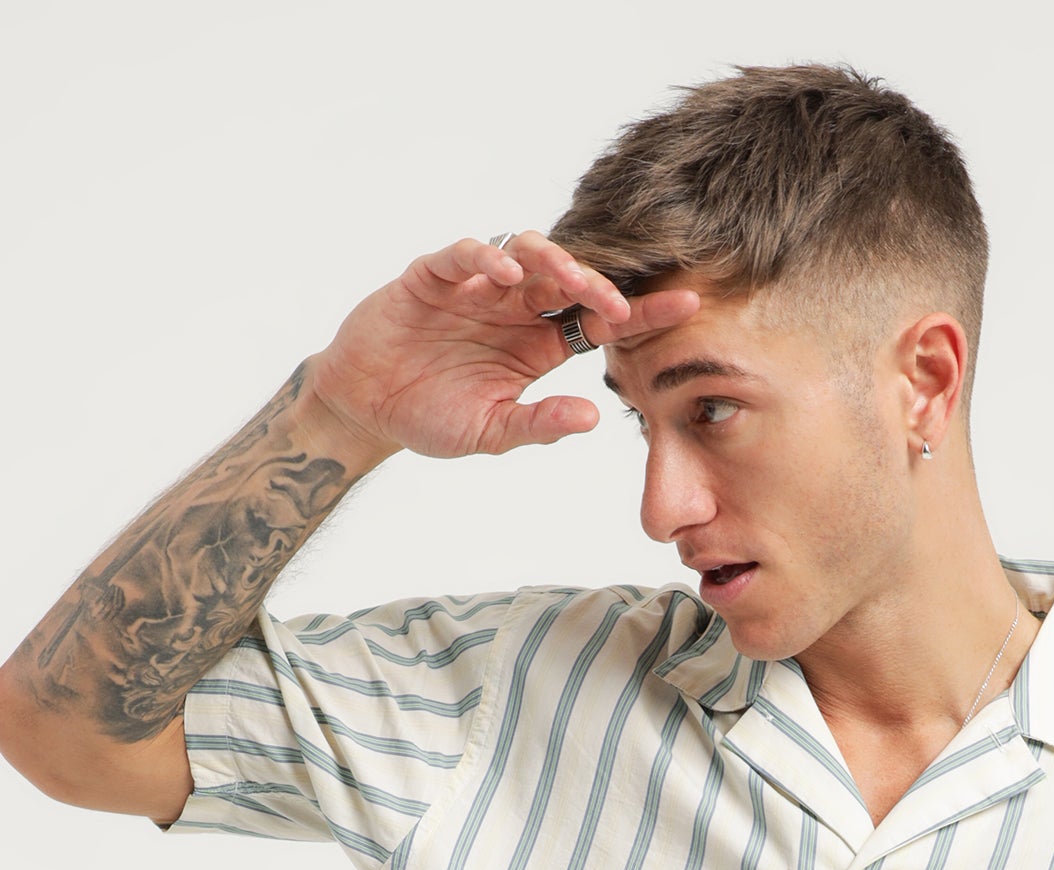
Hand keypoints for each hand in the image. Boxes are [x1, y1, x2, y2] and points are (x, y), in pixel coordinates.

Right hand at [300, 231, 701, 461]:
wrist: (365, 407)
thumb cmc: (431, 417)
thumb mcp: (490, 434)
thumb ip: (538, 426)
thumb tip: (593, 417)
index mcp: (538, 345)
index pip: (600, 320)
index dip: (642, 311)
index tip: (687, 305)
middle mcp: (515, 308)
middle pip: (570, 279)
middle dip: (599, 285)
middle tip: (620, 302)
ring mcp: (476, 288)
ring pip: (527, 252)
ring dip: (553, 261)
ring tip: (572, 281)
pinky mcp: (433, 276)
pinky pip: (466, 255)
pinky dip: (487, 258)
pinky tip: (508, 273)